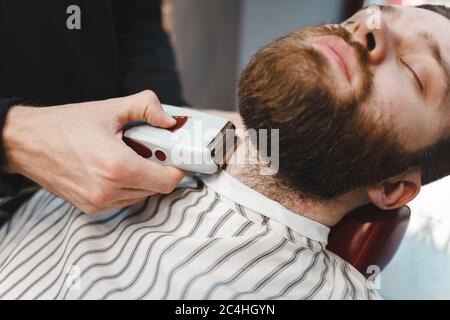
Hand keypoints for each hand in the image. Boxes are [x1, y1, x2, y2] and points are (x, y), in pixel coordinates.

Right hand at [2, 90, 184, 213]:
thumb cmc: (66, 125)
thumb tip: (171, 121)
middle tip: (153, 150)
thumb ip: (147, 108)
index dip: (178, 168)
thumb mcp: (111, 108)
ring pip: (141, 196)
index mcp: (117, 167)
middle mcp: (108, 191)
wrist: (27, 142)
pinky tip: (117, 167)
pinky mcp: (90, 207)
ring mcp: (98, 203)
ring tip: (131, 156)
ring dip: (144, 178)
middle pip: (156, 189)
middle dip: (161, 169)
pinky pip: (124, 200)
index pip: (167, 181)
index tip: (177, 155)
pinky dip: (129, 186)